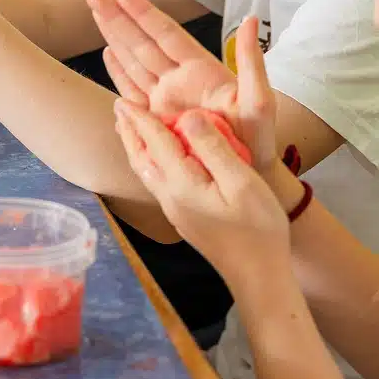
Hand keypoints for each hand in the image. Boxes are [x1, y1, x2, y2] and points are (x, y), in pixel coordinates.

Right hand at [87, 0, 277, 170]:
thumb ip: (251, 61)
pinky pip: (132, 91)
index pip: (166, 34)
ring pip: (133, 61)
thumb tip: (250, 19)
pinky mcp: (157, 120)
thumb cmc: (257, 140)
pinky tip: (108, 53)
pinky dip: (119, 73)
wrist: (247, 174)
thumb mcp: (259, 100)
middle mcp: (179, 80)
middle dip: (118, 18)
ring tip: (96, 12)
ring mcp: (166, 99)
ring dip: (114, 36)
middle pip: (142, 42)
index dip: (145, 14)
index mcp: (200, 70)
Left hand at [115, 102, 291, 285]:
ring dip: (136, 147)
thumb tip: (188, 117)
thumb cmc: (257, 229)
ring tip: (129, 130)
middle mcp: (170, 197)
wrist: (258, 277)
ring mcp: (175, 210)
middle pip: (142, 158)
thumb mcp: (241, 182)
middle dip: (130, 132)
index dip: (140, 120)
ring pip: (146, 172)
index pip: (156, 143)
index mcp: (182, 184)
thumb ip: (213, 148)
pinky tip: (156, 159)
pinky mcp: (183, 218)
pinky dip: (148, 162)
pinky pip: (156, 181)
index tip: (124, 102)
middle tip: (120, 108)